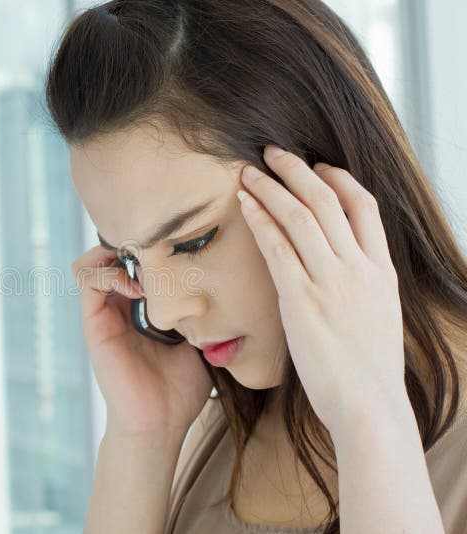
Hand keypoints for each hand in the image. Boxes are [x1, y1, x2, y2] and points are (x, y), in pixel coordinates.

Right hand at [71, 246, 214, 436]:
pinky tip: (138, 290)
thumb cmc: (180, 388)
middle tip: (158, 248)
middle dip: (132, 243)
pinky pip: (88, 281)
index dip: (149, 246)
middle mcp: (117, 306)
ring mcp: (103, 314)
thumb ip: (200, 312)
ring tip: (143, 268)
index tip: (175, 247)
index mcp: (139, 307)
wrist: (160, 423)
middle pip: (109, 253)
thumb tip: (227, 283)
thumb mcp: (198, 339)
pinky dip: (110, 275)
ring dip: (115, 255)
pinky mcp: (93, 324)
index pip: (132, 260)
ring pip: (91, 261)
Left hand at [237, 145, 404, 438]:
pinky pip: (278, 247)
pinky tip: (245, 205)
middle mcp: (359, 269)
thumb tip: (340, 270)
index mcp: (382, 272)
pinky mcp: (302, 299)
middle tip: (274, 152)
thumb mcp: (378, 318)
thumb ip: (361, 286)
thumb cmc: (368, 370)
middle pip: (328, 201)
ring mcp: (331, 282)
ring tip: (250, 171)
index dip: (339, 180)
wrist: (368, 406)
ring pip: (300, 216)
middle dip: (299, 171)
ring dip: (272, 188)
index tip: (319, 166)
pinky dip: (260, 220)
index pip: (365, 207)